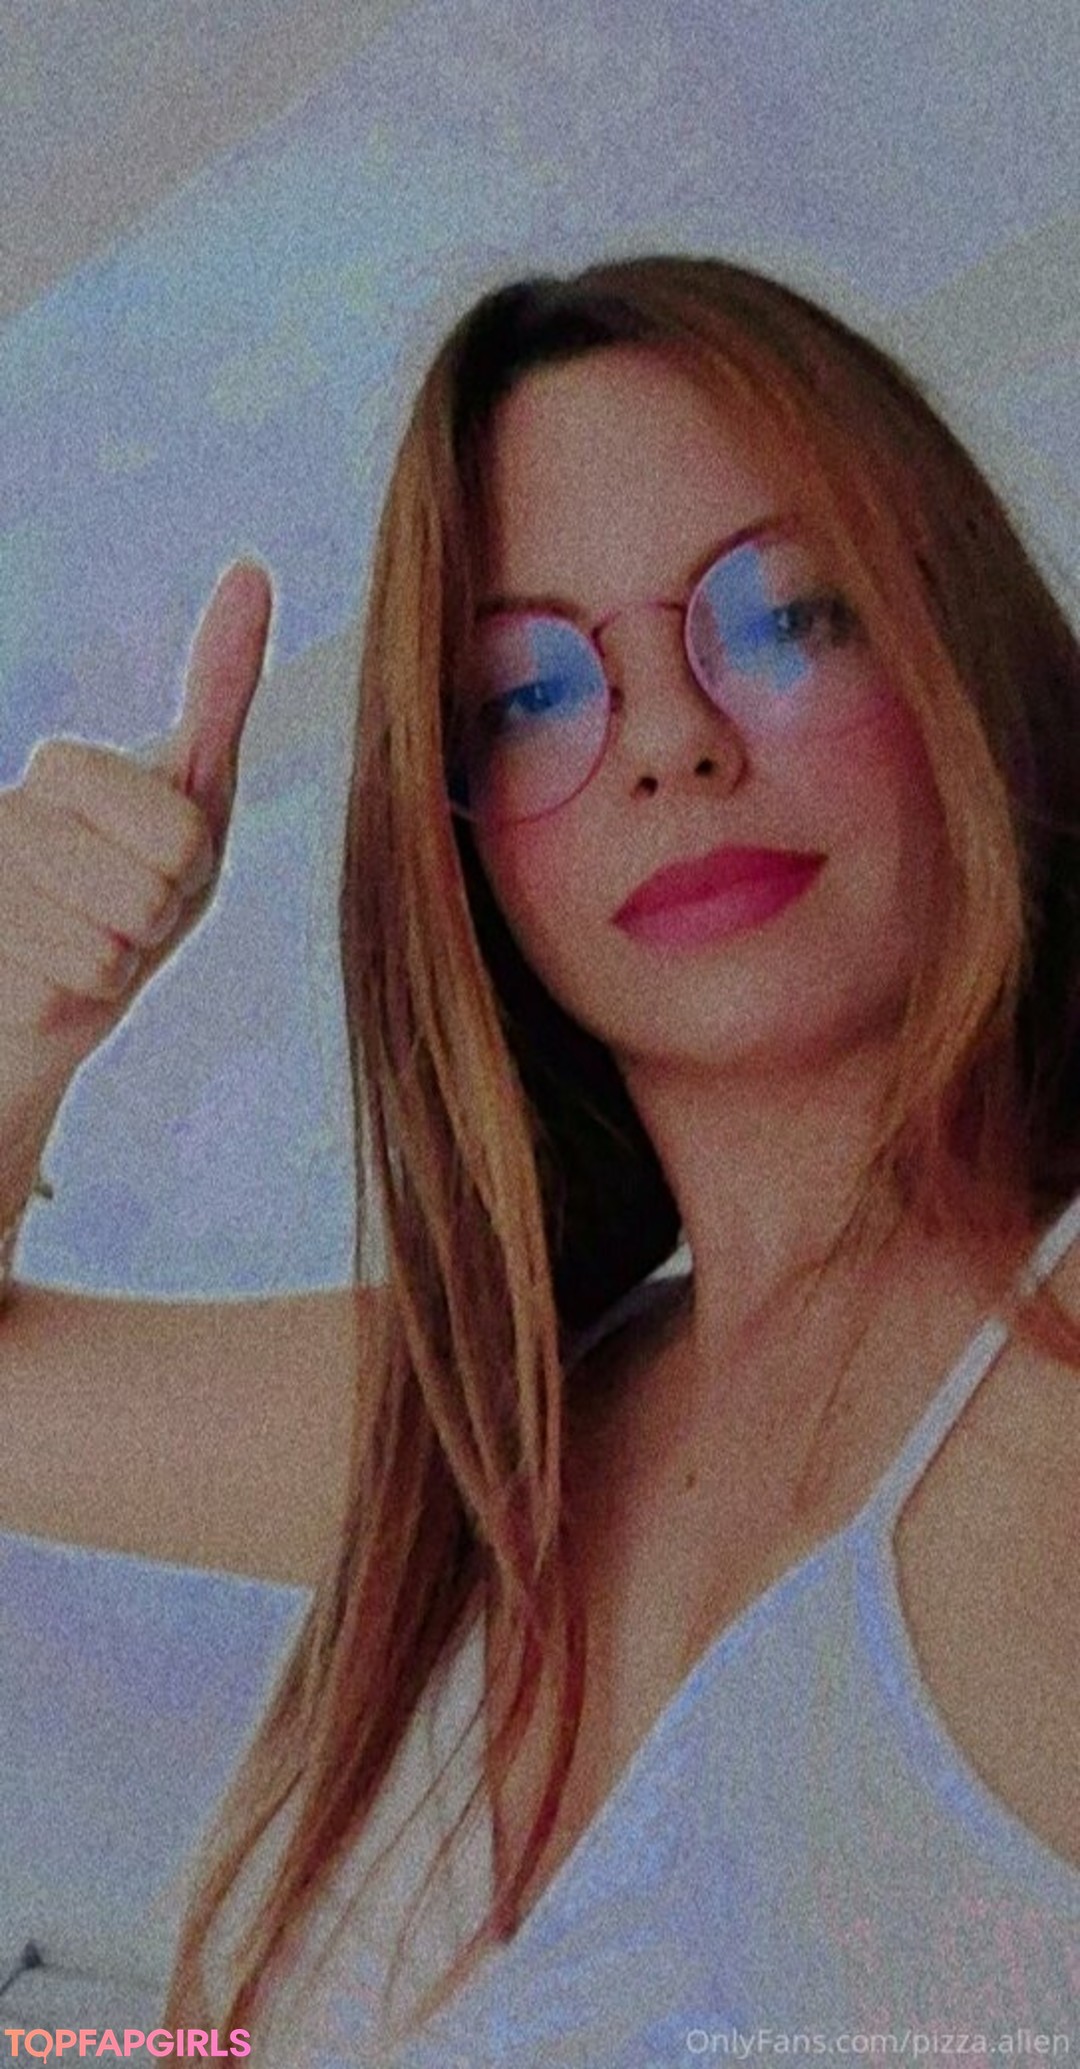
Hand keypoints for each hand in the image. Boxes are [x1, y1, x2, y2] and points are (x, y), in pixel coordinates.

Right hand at [0, 561, 272, 1098]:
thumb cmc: (128, 898)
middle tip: (121, 916)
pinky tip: (48, 983)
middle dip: (156, 919)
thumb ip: (220, 690)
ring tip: (85, 946)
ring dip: (116, 963)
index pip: (184, 833)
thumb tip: (253, 570)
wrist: (48, 1002)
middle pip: (156, 886)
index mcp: (65, 767)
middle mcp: (8, 811)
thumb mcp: (191, 797)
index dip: (188, 869)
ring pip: (113, 945)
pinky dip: (79, 1001)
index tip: (155, 868)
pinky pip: (77, 989)